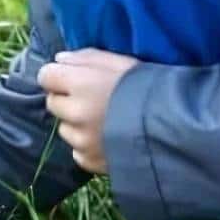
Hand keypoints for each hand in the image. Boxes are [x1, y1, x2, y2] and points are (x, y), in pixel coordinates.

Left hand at [37, 48, 138, 174]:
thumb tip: (58, 60)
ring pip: (64, 129)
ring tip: (104, 122)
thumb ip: (85, 58)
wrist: (174, 129)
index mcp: (80, 83)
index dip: (58, 76)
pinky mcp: (89, 161)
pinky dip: (87, 147)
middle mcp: (75, 112)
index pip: (45, 76)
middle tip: (92, 100)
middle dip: (67, 100)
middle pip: (53, 103)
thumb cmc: (148, 88)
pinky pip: (77, 152)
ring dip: (76, 125)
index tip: (71, 79)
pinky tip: (108, 140)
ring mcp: (81, 140)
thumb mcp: (120, 62)